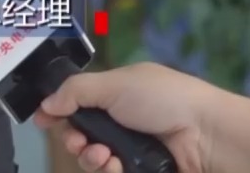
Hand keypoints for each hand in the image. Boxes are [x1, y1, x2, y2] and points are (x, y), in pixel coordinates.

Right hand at [32, 62, 214, 172]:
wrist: (206, 136)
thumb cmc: (162, 100)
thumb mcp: (115, 84)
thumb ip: (76, 91)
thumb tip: (47, 103)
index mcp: (118, 93)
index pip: (79, 102)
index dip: (58, 110)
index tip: (42, 120)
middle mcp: (122, 120)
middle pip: (81, 133)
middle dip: (73, 138)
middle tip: (78, 140)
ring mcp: (131, 148)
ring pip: (93, 157)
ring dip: (89, 157)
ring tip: (102, 156)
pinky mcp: (139, 171)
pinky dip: (106, 170)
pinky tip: (114, 166)